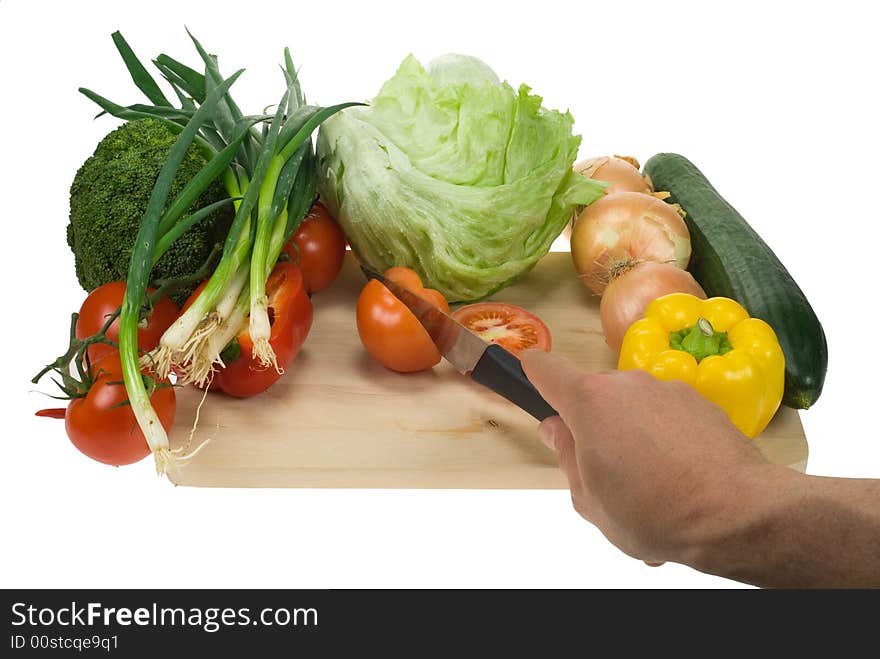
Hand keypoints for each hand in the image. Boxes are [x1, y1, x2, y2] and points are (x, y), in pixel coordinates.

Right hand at [521, 350, 778, 565]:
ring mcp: (668, 389)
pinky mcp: (702, 402)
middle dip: (594, 429)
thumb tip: (557, 429)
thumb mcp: (588, 499)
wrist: (737, 514)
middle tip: (606, 476)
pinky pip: (668, 418)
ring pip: (633, 410)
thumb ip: (565, 456)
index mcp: (590, 403)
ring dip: (633, 439)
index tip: (528, 372)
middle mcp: (628, 383)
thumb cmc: (654, 511)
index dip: (533, 371)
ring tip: (651, 489)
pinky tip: (680, 481)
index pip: (547, 369)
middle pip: (594, 398)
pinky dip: (667, 443)